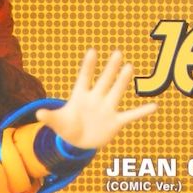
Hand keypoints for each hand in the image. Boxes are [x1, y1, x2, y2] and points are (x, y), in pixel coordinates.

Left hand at [35, 49, 156, 151]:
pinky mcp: (116, 122)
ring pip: (117, 92)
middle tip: (117, 53)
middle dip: (110, 68)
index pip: (85, 77)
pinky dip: (142, 112)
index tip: (93, 51)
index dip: (88, 66)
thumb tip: (38, 113)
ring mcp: (107, 108)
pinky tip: (154, 106)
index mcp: (81, 95)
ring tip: (130, 67)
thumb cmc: (68, 126)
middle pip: (104, 80)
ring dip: (123, 82)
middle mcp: (96, 97)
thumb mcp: (58, 123)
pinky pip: (131, 116)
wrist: (78, 142)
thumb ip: (50, 117)